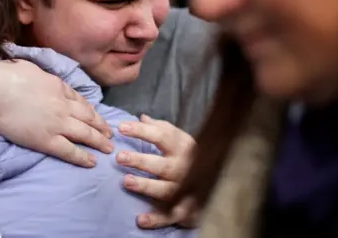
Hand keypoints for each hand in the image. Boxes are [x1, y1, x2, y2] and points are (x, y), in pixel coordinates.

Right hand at [0, 58, 113, 167]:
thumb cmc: (5, 75)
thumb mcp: (31, 68)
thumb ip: (39, 76)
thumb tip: (36, 77)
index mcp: (58, 86)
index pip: (79, 99)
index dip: (90, 108)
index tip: (97, 115)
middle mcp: (63, 105)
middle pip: (88, 116)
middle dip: (101, 125)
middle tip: (111, 133)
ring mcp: (57, 123)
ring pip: (85, 134)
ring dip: (99, 141)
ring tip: (108, 148)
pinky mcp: (46, 140)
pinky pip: (70, 150)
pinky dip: (83, 157)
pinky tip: (92, 162)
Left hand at [117, 114, 197, 228]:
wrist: (218, 185)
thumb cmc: (190, 158)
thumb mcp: (180, 140)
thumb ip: (161, 129)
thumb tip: (142, 117)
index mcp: (183, 147)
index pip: (162, 136)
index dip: (142, 131)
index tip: (121, 127)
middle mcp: (185, 168)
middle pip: (162, 164)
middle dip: (141, 160)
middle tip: (119, 156)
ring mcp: (186, 190)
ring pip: (165, 189)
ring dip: (146, 186)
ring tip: (126, 181)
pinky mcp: (186, 210)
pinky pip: (170, 215)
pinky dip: (156, 219)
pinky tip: (140, 220)